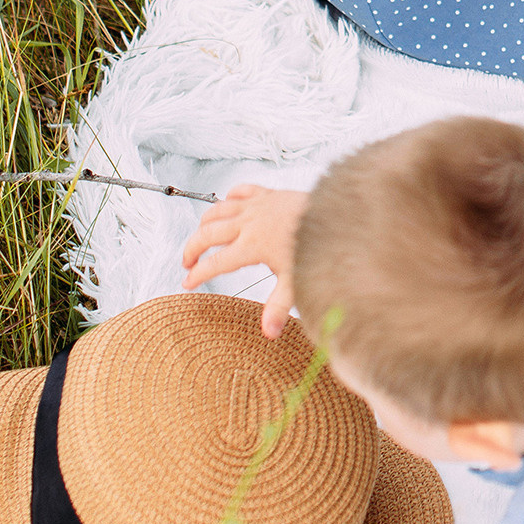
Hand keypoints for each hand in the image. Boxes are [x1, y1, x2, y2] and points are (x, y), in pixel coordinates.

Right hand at [180, 180, 310, 338]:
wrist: (336, 214)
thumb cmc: (317, 246)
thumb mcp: (296, 280)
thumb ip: (279, 307)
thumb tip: (269, 333)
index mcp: (252, 246)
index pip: (216, 263)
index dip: (198, 274)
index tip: (188, 283)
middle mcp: (249, 222)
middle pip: (207, 233)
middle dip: (192, 248)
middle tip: (187, 262)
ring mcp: (257, 206)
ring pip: (218, 209)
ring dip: (205, 223)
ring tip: (201, 236)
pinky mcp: (268, 193)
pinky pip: (241, 190)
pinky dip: (230, 197)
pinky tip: (228, 203)